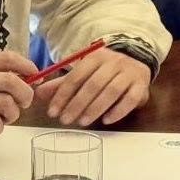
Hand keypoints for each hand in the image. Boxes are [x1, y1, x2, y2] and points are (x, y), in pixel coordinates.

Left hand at [34, 48, 150, 125]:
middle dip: (77, 104)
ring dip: (95, 108)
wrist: (136, 61)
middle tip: (65, 120)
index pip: (76, 76)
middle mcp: (113, 62)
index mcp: (96, 56)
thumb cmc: (105, 70)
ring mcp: (129, 73)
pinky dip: (118, 111)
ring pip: (111, 91)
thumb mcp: (84, 72)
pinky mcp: (141, 85)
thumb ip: (63, 83)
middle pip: (93, 84)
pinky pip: (130, 99)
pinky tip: (106, 120)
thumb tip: (38, 93)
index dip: (62, 95)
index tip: (53, 112)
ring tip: (82, 122)